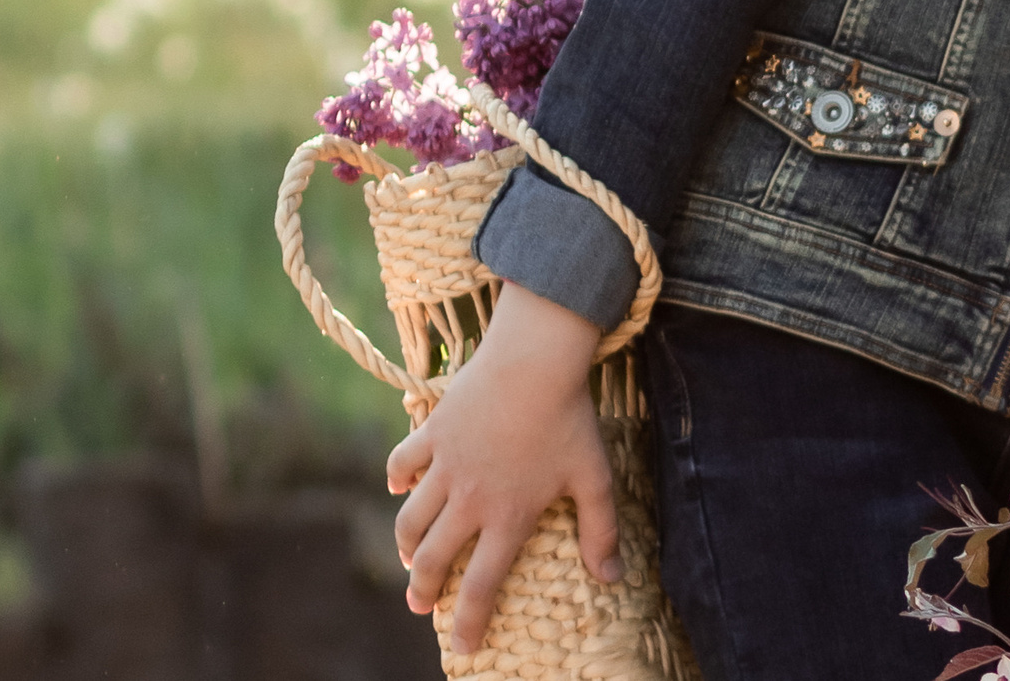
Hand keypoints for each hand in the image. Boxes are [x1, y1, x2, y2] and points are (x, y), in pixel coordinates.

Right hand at [386, 283, 618, 653]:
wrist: (534, 362)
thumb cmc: (569, 419)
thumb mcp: (594, 477)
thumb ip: (600, 531)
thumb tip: (613, 579)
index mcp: (508, 516)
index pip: (483, 585)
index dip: (471, 621)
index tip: (465, 646)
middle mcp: (469, 499)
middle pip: (434, 559)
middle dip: (424, 589)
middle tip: (420, 604)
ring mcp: (446, 466)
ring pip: (411, 519)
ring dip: (407, 543)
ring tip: (410, 556)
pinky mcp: (432, 433)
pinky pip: (402, 463)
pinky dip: (396, 478)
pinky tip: (398, 487)